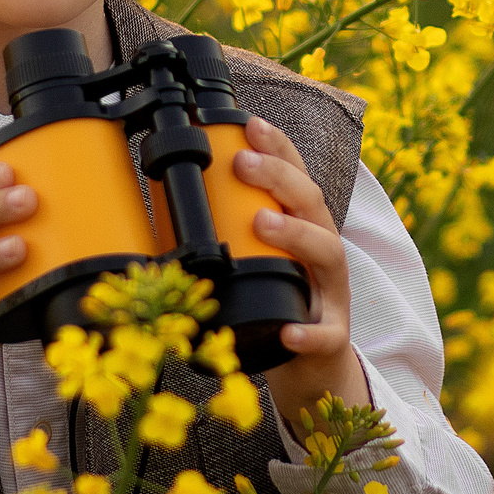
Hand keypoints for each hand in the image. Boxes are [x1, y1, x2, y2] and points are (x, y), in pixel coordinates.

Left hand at [238, 117, 369, 435]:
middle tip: (242, 163)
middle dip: (279, 177)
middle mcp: (324, 253)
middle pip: (312, 204)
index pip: (297, 178)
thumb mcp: (256, 263)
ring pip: (327, 253)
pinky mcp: (331, 338)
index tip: (251, 123)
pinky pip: (325, 334)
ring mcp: (332, 294)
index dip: (279, 148)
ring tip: (264, 222)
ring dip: (297, 234)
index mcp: (305, 230)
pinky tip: (291, 330)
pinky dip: (308, 332)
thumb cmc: (278, 306)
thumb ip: (227, 236)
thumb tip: (161, 209)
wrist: (313, 370)